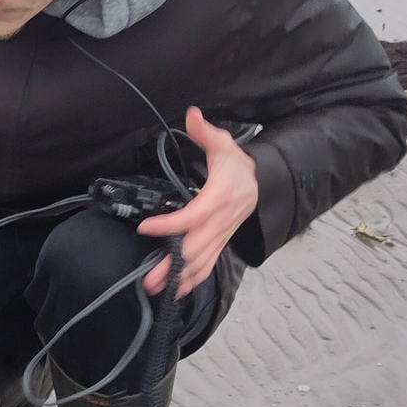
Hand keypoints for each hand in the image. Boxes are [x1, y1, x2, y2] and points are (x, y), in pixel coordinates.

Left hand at [136, 107, 257, 296]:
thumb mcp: (224, 144)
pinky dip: (192, 281)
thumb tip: (192, 115)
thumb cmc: (237, 165)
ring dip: (178, 278)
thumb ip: (206, 132)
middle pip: (196, 248)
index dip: (170, 224)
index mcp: (220, 197)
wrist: (261, 182)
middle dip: (171, 264)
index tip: (145, 227)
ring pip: (201, 262)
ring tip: (155, 288)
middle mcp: (221, 221)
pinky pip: (208, 266)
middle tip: (147, 278)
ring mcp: (222, 235)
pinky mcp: (220, 243)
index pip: (193, 215)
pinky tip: (175, 291)